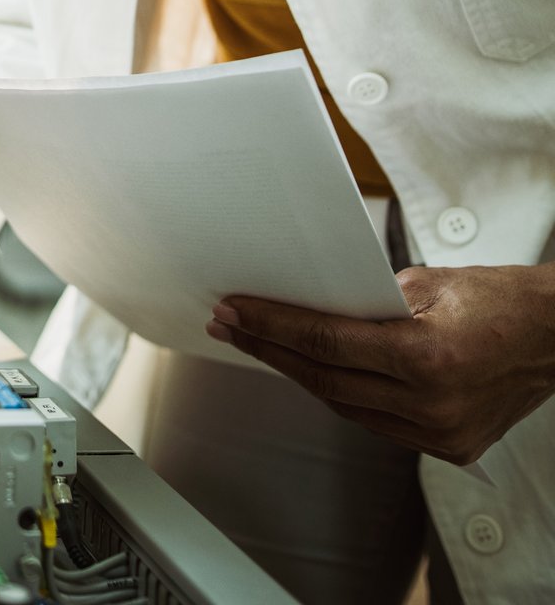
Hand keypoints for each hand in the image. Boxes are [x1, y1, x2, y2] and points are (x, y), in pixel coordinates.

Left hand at [208, 263, 554, 463]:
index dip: (271, 326)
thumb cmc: (500, 299)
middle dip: (268, 349)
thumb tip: (310, 301)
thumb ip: (368, 297)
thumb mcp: (429, 281)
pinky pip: (375, 421)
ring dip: (297, 374)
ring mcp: (441, 433)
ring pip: (345, 405)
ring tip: (258, 343)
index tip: (233, 310)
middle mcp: (432, 404)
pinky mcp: (449, 446)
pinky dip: (339, 394)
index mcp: (428, 357)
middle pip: (325, 378)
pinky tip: (310, 370)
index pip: (325, 342)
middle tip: (227, 324)